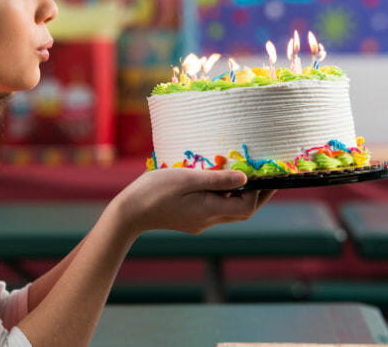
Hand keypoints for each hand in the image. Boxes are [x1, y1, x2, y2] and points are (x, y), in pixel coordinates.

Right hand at [113, 168, 274, 237]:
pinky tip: (215, 182)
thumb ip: (217, 179)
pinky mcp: (190, 220)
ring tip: (241, 174)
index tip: (265, 174)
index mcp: (209, 211)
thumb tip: (246, 179)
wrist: (129, 212)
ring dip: (238, 195)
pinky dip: (222, 196)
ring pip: (228, 210)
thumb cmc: (155, 191)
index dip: (259, 192)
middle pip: (241, 212)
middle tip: (266, 177)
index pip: (247, 207)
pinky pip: (214, 209)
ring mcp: (198, 222)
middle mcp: (208, 221)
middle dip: (256, 195)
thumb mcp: (187, 178)